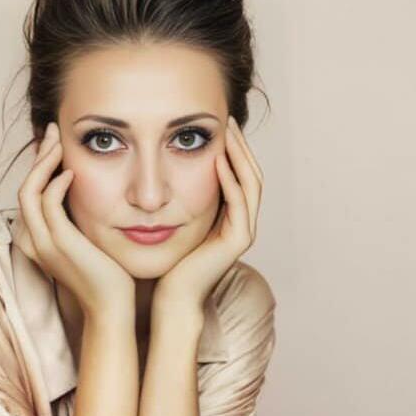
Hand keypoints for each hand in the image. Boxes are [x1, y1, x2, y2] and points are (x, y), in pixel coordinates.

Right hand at [15, 122, 134, 318]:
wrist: (113, 308)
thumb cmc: (110, 277)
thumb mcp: (92, 243)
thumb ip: (84, 222)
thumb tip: (97, 197)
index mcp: (40, 239)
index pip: (30, 194)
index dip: (39, 167)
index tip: (55, 146)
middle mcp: (36, 240)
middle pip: (24, 187)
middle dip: (38, 156)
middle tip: (52, 131)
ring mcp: (45, 243)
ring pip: (29, 191)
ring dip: (43, 162)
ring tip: (58, 142)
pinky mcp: (60, 244)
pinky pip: (47, 205)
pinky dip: (55, 184)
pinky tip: (71, 172)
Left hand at [153, 115, 262, 314]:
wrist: (172, 296)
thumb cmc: (168, 261)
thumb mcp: (175, 221)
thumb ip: (179, 197)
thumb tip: (164, 167)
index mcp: (230, 217)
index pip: (239, 174)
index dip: (233, 148)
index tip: (218, 124)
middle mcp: (242, 222)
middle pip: (251, 173)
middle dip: (240, 145)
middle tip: (228, 118)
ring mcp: (244, 231)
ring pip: (251, 184)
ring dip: (240, 156)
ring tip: (227, 131)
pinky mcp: (239, 240)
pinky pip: (240, 202)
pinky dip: (230, 180)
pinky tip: (218, 161)